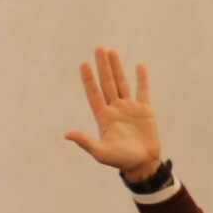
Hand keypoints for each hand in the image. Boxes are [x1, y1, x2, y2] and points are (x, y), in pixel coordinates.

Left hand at [67, 46, 161, 179]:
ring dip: (117, 67)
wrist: (142, 164)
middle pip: (107, 83)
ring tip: (111, 51)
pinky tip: (139, 66)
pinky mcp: (145, 111)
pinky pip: (143, 91)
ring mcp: (129, 108)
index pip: (94, 93)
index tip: (83, 64)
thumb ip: (85, 142)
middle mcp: (114, 109)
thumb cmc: (120, 160)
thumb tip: (67, 134)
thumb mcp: (101, 152)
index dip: (89, 79)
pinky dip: (142, 79)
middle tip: (98, 48)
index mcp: (103, 117)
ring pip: (122, 83)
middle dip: (103, 66)